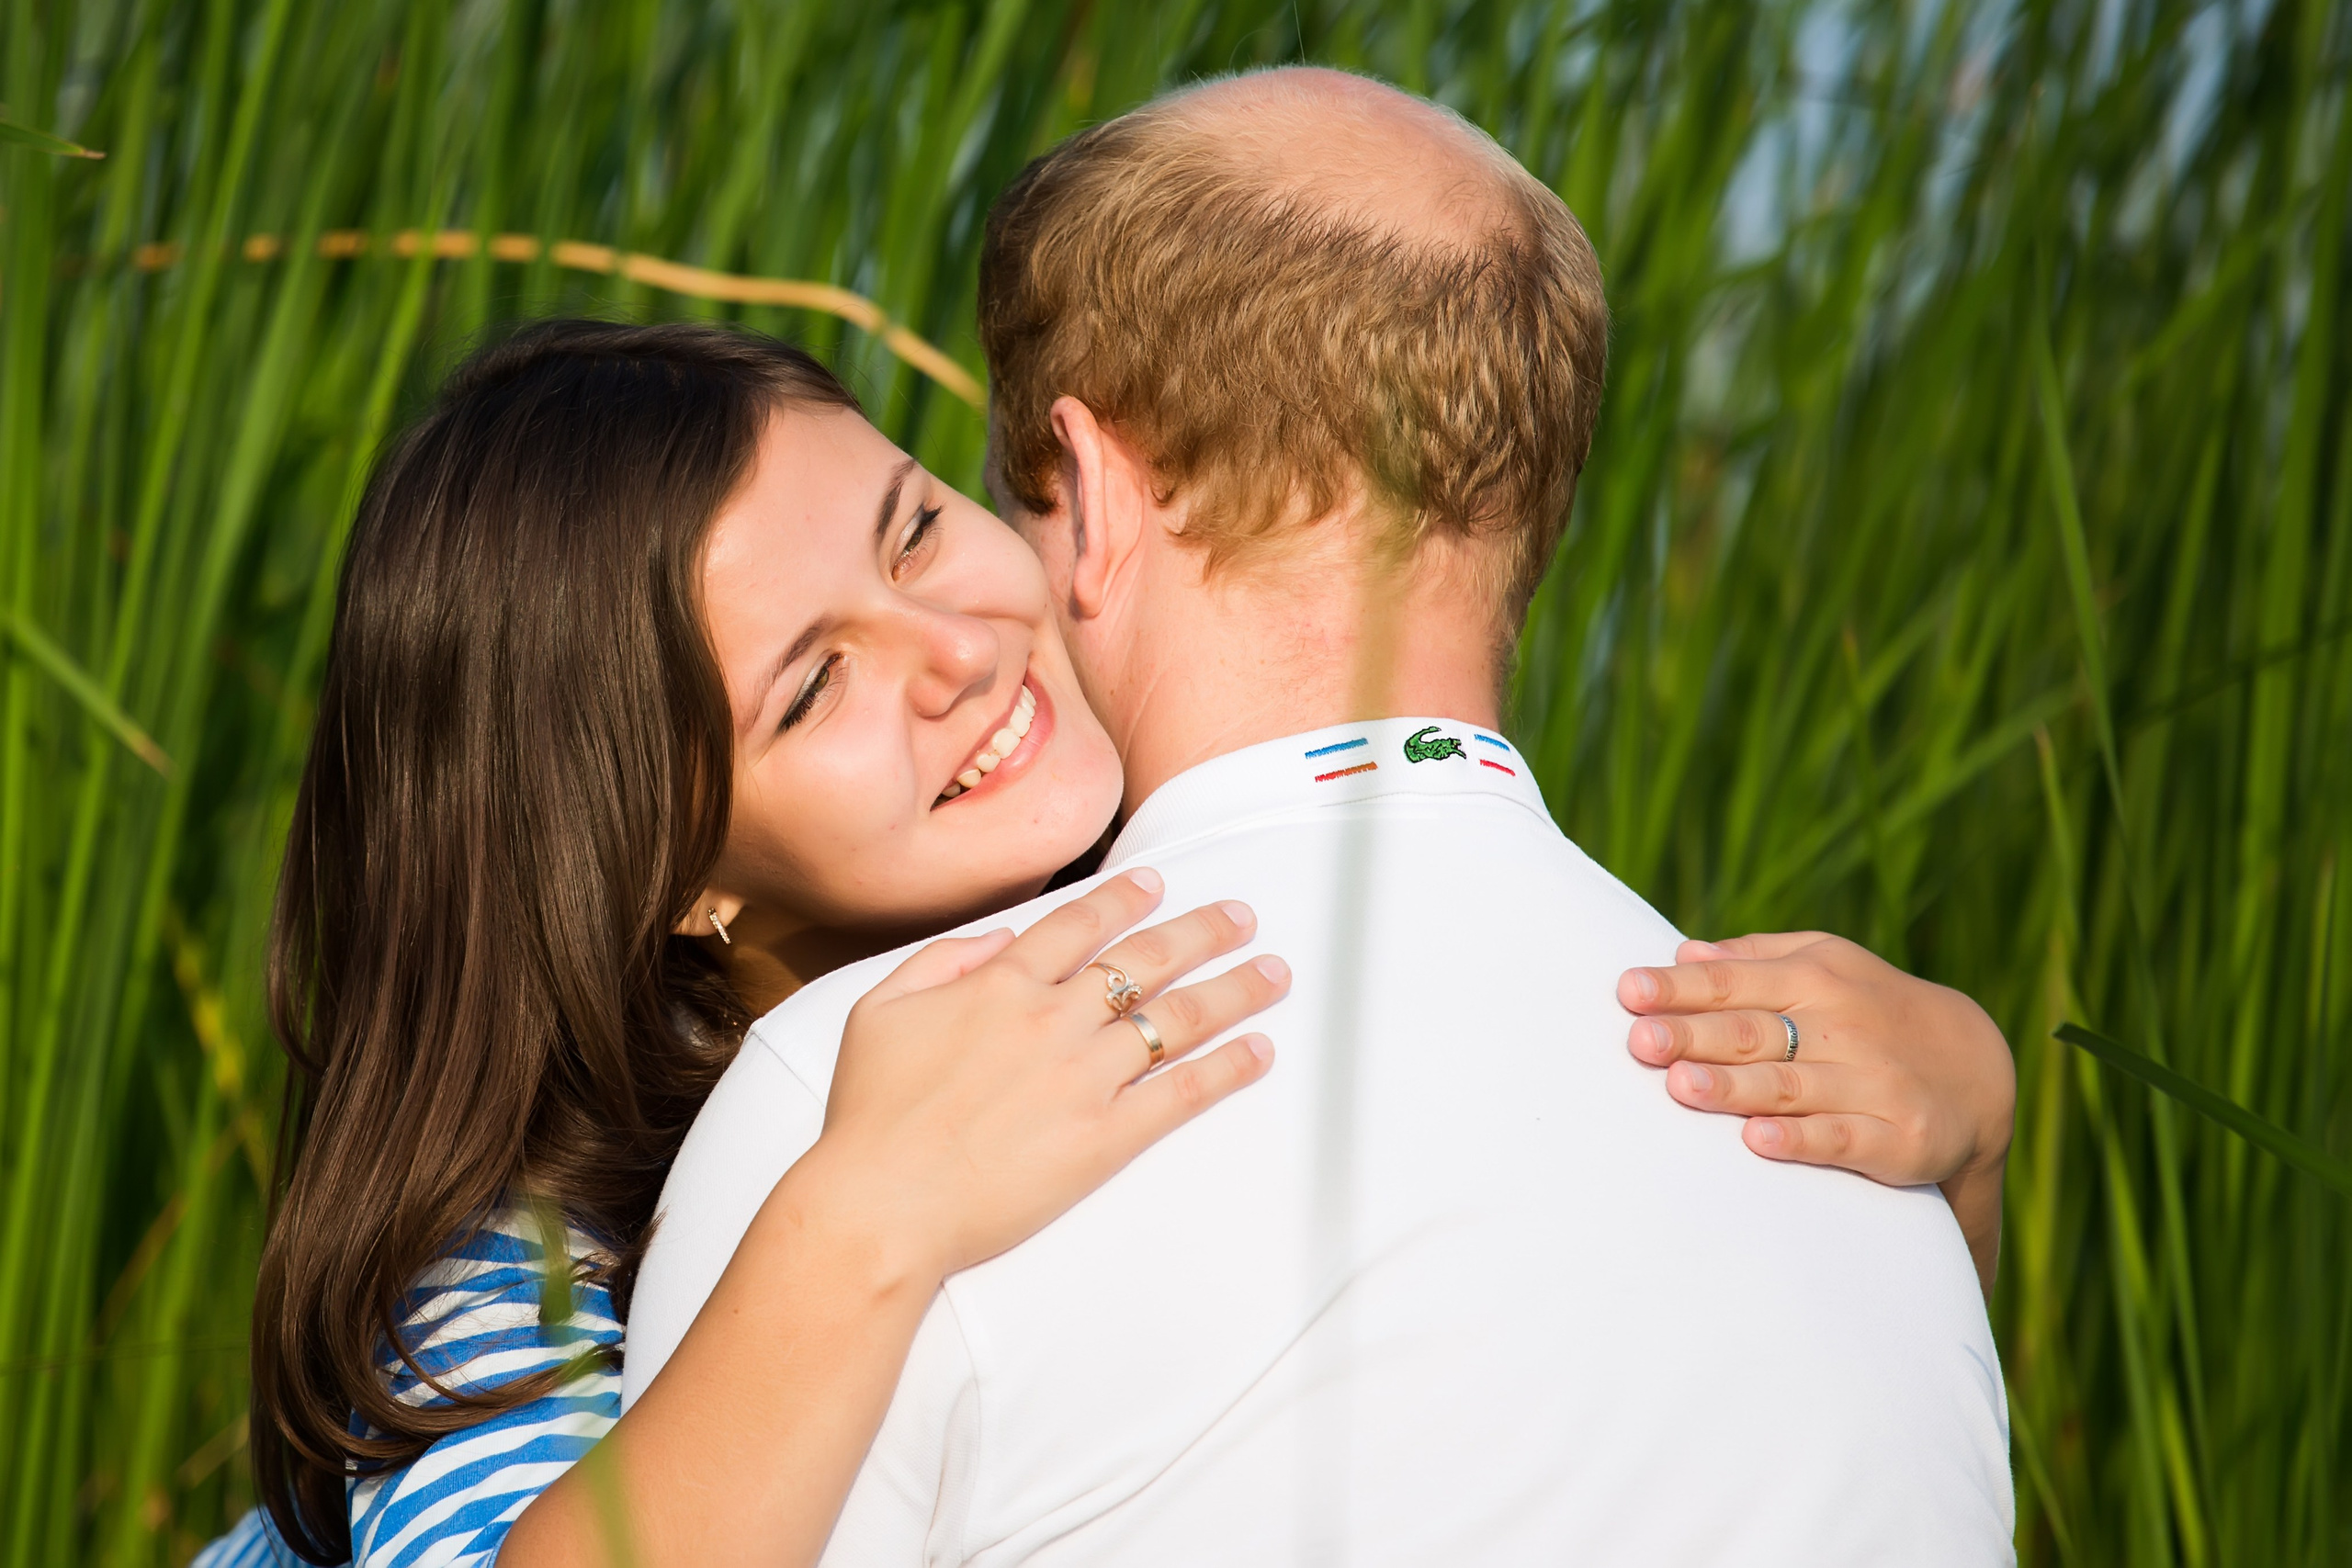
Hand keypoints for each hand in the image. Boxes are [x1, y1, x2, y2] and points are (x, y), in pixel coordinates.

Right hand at [806, 868, 1287, 1280]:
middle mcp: (1053, 1019)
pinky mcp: (1106, 1137)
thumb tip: (999, 940)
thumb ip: (941, 960)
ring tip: (1273, 973)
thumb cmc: (871, 1117)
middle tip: (1241, 916)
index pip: (1079, 924)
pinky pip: (1181, 1092)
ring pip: (1177, 1018)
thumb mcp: (879, 1011)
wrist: (882, 1204)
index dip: (1125, 898)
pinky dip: (1227, 1069)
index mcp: (1000, 985)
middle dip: (1202, 930)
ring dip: (1234, 990)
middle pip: (1146, 959)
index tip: (1157, 883)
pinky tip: (1259, 1051)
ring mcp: (1085, 1077)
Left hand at [1618, 932, 2012, 1294]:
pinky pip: (1842, 1139)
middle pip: (1753, 1032)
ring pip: (1790, 1085)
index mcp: (1815, 976)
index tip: (1627, 992)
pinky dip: (1801, 1139)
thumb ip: (1755, 959)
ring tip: (1681, 1086)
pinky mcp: (1899, 1137)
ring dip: (1733, 1088)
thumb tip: (1683, 952)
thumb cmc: (1871, 1010)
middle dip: (1694, 1035)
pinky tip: (1758, 1140)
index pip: (1734, 981)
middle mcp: (1842, 1025)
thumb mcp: (1826, 965)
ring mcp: (1871, 1082)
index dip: (1679, 988)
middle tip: (1639, 1042)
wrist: (1976, 1069)